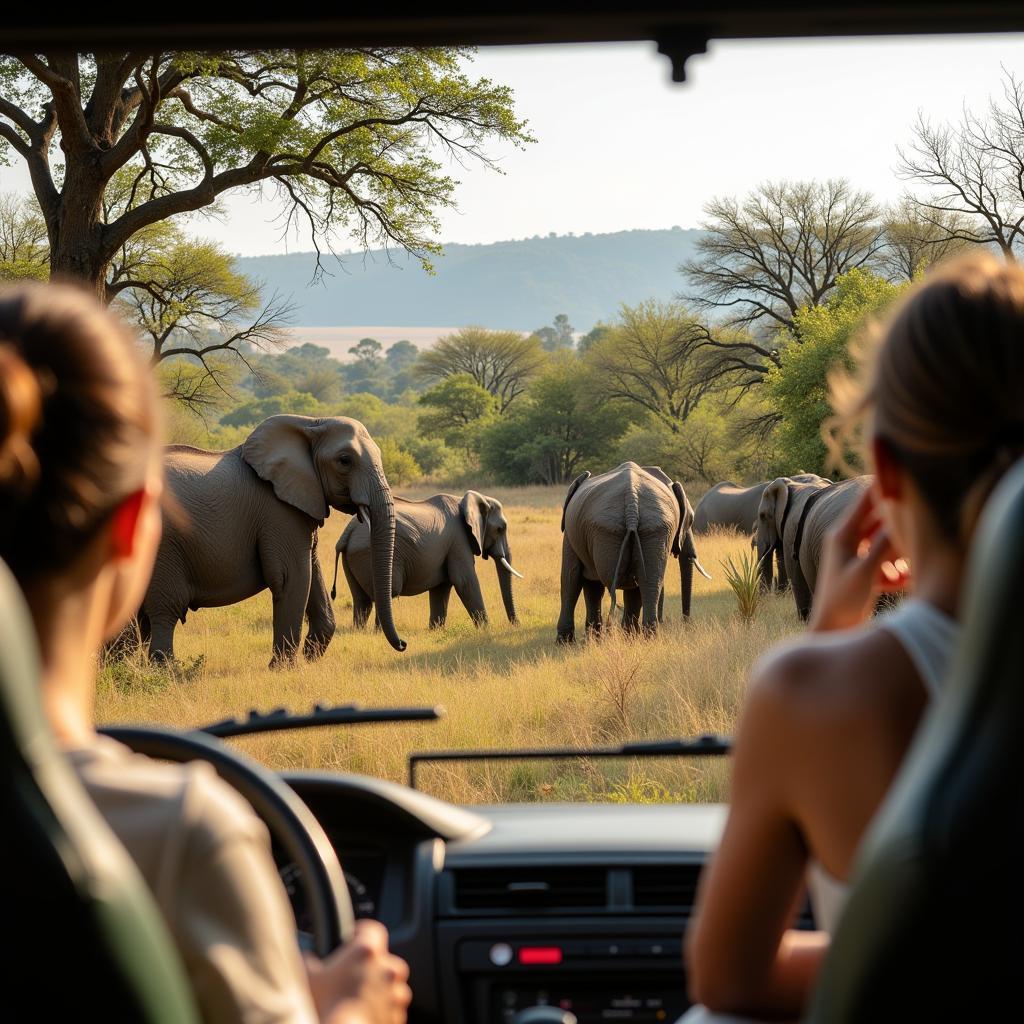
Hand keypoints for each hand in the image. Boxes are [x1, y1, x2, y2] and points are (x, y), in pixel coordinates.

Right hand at [306, 920, 411, 1023]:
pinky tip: (364, 1014)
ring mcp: (395, 992)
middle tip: (354, 978)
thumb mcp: (308, 977)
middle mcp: (387, 968)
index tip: (354, 940)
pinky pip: (393, 1008)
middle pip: (385, 960)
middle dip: (373, 967)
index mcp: (367, 951)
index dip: (363, 934)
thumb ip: (309, 960)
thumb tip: (307, 957)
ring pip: (393, 986)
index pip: (373, 930)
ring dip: (381, 990)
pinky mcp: (397, 1014)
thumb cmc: (325, 1006)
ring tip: (359, 1001)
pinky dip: (383, 1010)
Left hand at [808, 487, 909, 632]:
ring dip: (899, 554)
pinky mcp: (865, 571)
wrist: (832, 630)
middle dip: (899, 525)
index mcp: (842, 535)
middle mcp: (848, 541)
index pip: (865, 502)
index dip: (883, 487)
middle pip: (880, 521)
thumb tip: (898, 521)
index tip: (900, 470)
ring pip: (886, 543)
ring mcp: (857, 555)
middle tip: (920, 518)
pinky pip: (887, 563)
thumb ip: (882, 546)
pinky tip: (901, 583)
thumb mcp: (865, 572)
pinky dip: (896, 571)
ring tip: (906, 567)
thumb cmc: (842, 601)